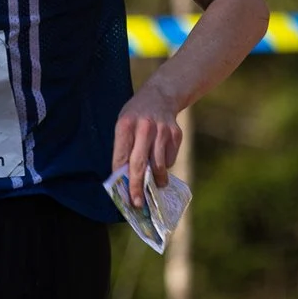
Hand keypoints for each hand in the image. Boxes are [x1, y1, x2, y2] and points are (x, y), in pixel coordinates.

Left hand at [111, 89, 182, 206]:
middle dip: (137, 187)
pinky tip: (161, 159)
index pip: (121, 156)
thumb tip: (125, 178)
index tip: (123, 193)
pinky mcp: (176, 134)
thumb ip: (123, 148)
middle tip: (137, 202)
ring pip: (159, 165)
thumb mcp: (123, 124)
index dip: (121, 177)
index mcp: (126, 124)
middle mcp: (144, 127)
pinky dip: (165, 166)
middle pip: (139, 164)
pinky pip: (169, 159)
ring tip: (155, 186)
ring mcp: (162, 131)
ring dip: (156, 181)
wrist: (161, 95)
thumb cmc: (136, 115)